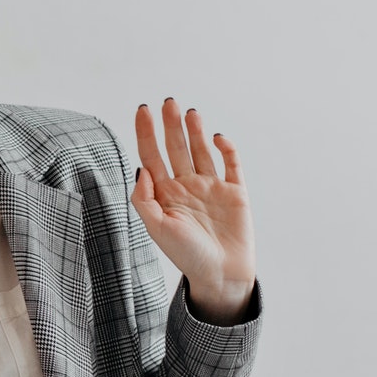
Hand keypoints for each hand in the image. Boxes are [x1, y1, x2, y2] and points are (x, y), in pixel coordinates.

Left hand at [131, 98, 255, 323]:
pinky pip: (231, 164)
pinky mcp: (235, 191)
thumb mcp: (156, 228)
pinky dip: (225, 148)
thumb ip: (144, 198)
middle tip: (167, 102)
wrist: (220, 274)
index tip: (143, 110)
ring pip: (201, 150)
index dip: (146, 133)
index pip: (151, 155)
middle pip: (175, 147)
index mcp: (165, 193)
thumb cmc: (186, 255)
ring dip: (195, 131)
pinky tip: (216, 137)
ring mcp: (211, 186)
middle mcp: (186, 185)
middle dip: (170, 125)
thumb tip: (141, 168)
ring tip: (189, 112)